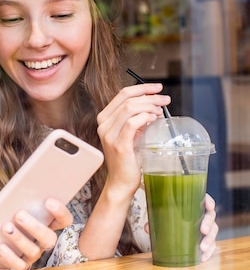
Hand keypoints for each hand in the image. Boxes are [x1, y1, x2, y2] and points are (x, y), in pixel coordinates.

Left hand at [0, 198, 72, 269]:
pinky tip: (0, 246)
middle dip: (35, 227)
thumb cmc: (9, 219)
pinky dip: (9, 256)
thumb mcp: (15, 209)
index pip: (64, 220)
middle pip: (49, 238)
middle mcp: (44, 241)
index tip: (49, 201)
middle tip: (19, 215)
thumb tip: (16, 192)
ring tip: (6, 227)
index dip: (60, 212)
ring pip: (33, 251)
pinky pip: (19, 264)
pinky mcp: (21, 265)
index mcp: (47, 225)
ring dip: (19, 238)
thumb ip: (20, 202)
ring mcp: (33, 255)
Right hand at [97, 83, 170, 199]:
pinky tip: (154, 119)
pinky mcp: (118, 144)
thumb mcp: (130, 134)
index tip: (157, 88)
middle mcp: (104, 125)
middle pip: (127, 99)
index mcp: (105, 119)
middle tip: (165, 99)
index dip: (142, 88)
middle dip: (149, 96)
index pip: (122, 95)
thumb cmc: (127, 159)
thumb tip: (153, 105)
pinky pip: (132, 123)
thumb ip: (136, 119)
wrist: (121, 181)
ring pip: (130, 108)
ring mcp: (109, 135)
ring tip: (160, 111)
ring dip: (149, 106)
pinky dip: (145, 117)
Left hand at [143, 193, 217, 261]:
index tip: (210, 207)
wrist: (169, 227)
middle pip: (210, 216)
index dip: (209, 201)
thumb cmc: (166, 215)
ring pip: (213, 232)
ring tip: (202, 248)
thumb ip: (154, 219)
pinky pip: (210, 245)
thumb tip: (148, 228)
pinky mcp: (204, 239)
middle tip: (204, 230)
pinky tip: (203, 258)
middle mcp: (202, 214)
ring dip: (209, 240)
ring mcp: (205, 227)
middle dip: (209, 223)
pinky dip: (208, 252)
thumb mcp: (159, 214)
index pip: (204, 199)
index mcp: (193, 203)